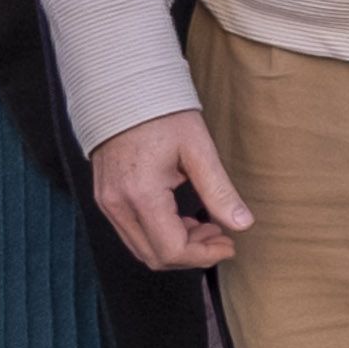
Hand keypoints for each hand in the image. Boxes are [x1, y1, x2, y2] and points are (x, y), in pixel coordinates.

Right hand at [87, 111, 256, 273]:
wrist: (122, 91)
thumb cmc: (161, 114)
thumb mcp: (198, 149)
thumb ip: (219, 191)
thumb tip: (243, 224)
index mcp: (140, 194)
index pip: (172, 250)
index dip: (204, 255)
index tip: (228, 243)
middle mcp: (117, 205)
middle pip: (155, 256)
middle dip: (192, 254)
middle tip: (221, 236)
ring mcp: (107, 203)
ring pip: (142, 248)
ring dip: (176, 246)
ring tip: (206, 226)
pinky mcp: (105, 198)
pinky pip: (132, 232)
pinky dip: (159, 234)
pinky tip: (183, 218)